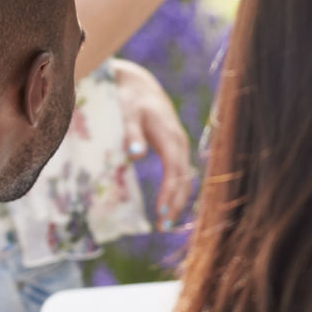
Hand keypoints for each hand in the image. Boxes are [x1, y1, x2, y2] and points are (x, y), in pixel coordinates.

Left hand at [108, 59, 194, 225]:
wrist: (138, 84)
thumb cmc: (129, 99)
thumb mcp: (127, 113)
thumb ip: (131, 133)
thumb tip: (135, 157)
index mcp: (169, 135)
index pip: (174, 170)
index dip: (170, 191)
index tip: (161, 212)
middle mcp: (179, 142)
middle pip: (184, 178)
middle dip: (176, 203)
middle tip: (163, 227)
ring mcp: (178, 145)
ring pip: (184, 177)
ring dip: (177, 200)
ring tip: (165, 222)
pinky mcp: (174, 148)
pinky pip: (180, 173)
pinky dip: (176, 190)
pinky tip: (167, 205)